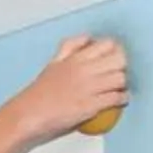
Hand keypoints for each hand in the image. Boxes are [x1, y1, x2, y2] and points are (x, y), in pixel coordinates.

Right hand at [6, 35, 128, 140]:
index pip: (107, 45)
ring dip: (123, 83)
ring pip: (120, 78)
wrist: (30, 115)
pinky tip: (121, 100)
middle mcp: (84, 70)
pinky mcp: (91, 105)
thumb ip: (70, 47)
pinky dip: (122, 99)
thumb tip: (88, 37)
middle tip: (120, 73)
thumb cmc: (40, 92)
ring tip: (120, 87)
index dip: (116, 50)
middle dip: (123, 66)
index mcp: (76, 58)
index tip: (116, 58)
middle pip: (119, 60)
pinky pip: (115, 98)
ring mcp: (89, 88)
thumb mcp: (54, 62)